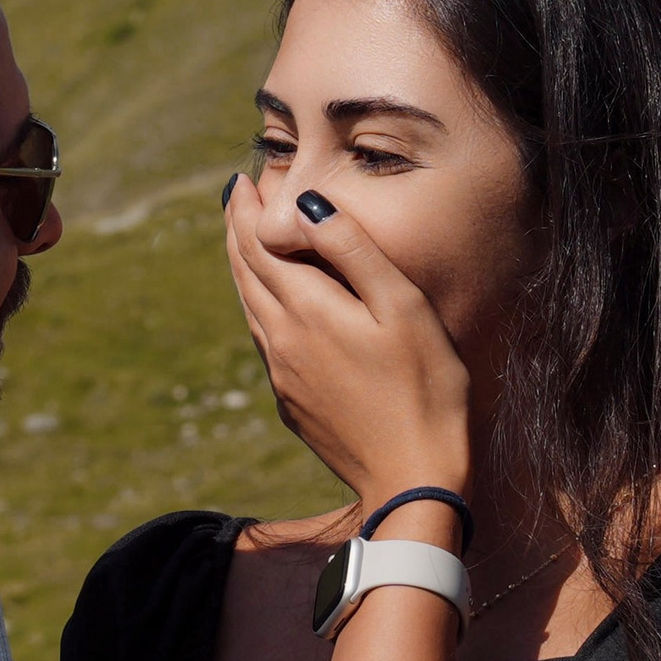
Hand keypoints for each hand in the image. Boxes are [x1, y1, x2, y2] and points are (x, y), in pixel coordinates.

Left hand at [224, 174, 470, 507]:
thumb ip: (353, 252)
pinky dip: (258, 304)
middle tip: (235, 196)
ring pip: (249, 306)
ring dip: (242, 267)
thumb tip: (306, 204)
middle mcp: (281, 341)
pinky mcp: (292, 403)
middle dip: (237, 230)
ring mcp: (282, 376)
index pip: (259, 245)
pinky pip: (263, 339)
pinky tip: (271, 303)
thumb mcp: (401, 308)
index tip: (243, 179)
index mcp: (306, 311)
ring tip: (244, 238)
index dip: (247, 210)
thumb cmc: (425, 391)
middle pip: (244, 272)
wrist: (411, 482)